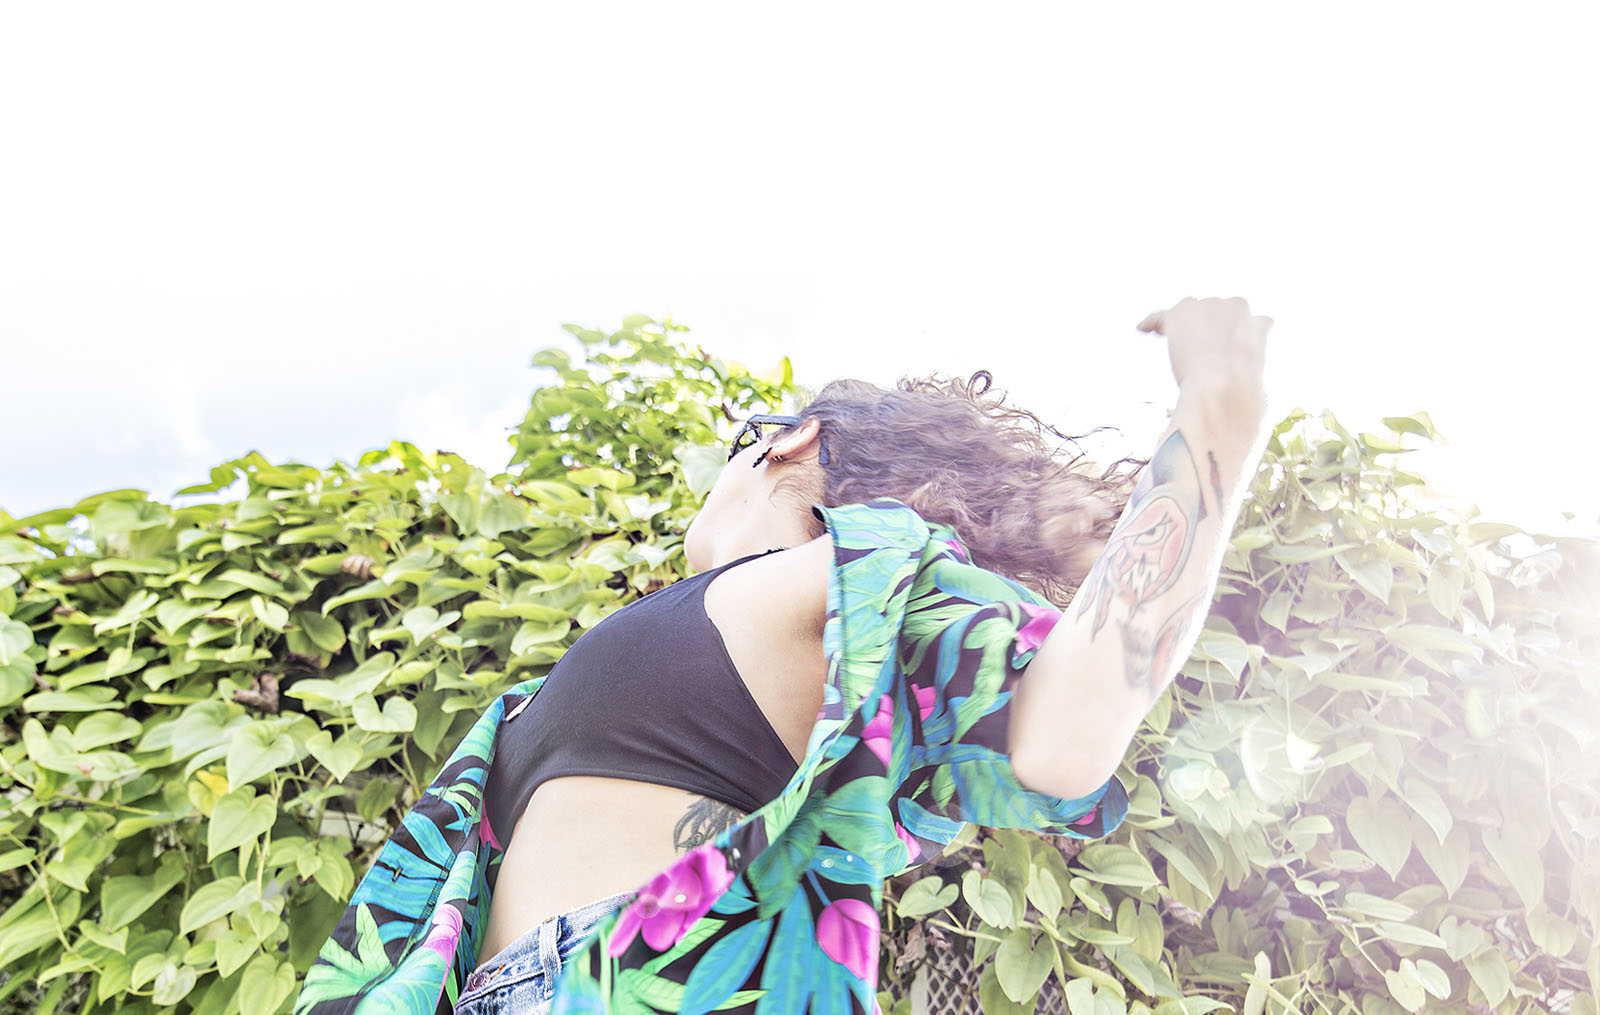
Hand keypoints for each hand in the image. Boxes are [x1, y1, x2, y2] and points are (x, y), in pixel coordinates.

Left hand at [1138, 296, 1272, 424]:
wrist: (1227, 389)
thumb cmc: (1250, 399)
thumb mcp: (1269, 394)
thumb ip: (1267, 393)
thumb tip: (1267, 410)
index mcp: (1261, 324)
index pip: (1250, 321)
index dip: (1237, 335)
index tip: (1229, 347)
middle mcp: (1236, 307)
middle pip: (1217, 310)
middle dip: (1210, 324)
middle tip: (1199, 346)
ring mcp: (1208, 307)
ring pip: (1190, 310)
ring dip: (1182, 323)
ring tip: (1168, 337)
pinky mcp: (1181, 314)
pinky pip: (1162, 315)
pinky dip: (1152, 321)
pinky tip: (1143, 329)